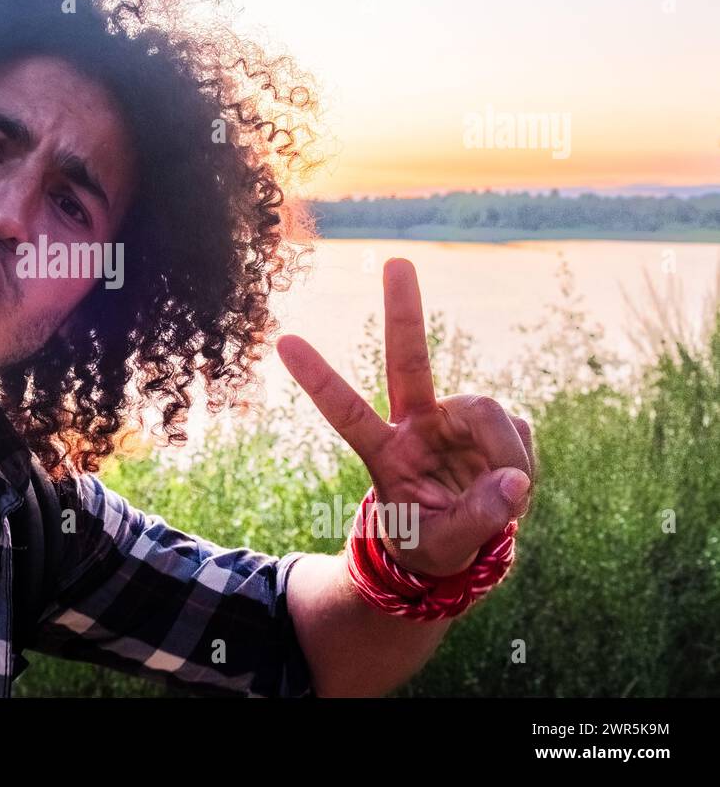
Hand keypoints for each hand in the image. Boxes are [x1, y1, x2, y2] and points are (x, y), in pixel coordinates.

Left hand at [277, 258, 533, 577]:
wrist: (458, 542)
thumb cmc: (430, 542)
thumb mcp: (444, 545)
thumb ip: (477, 518)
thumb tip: (514, 481)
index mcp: (384, 450)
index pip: (346, 411)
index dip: (319, 378)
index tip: (284, 341)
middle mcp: (416, 423)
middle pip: (409, 360)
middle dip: (403, 311)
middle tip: (395, 261)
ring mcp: (454, 420)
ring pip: (490, 412)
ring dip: (507, 455)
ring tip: (507, 496)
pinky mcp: (492, 426)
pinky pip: (519, 435)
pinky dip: (522, 464)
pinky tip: (511, 485)